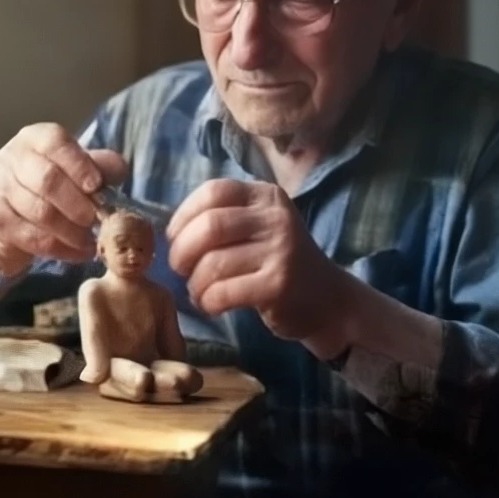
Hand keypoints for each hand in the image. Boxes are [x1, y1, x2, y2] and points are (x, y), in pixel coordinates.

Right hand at [0, 123, 127, 276]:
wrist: (16, 219)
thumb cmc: (56, 186)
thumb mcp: (80, 169)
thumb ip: (100, 166)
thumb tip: (117, 169)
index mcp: (35, 138)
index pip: (55, 143)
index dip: (78, 164)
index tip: (96, 186)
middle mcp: (11, 158)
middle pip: (47, 179)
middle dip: (77, 203)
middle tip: (96, 219)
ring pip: (39, 212)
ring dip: (72, 230)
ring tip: (92, 239)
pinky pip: (32, 238)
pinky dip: (61, 248)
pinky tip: (79, 251)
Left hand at [166, 179, 349, 341]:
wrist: (328, 301)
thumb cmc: (279, 263)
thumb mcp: (258, 228)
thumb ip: (224, 219)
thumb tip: (170, 231)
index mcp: (265, 195)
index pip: (213, 191)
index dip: (184, 215)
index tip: (174, 238)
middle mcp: (275, 217)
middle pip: (209, 226)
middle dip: (182, 251)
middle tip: (180, 269)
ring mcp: (280, 249)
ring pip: (213, 263)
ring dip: (195, 283)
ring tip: (198, 292)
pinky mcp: (279, 283)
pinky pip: (224, 291)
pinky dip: (208, 302)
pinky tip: (211, 305)